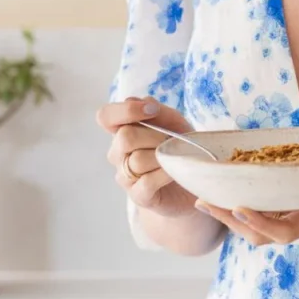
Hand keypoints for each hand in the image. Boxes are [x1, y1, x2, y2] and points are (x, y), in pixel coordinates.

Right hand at [95, 96, 201, 219]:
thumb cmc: (179, 149)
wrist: (192, 182)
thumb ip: (160, 112)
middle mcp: (118, 153)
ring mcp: (126, 176)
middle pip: (124, 137)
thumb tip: (144, 102)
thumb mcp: (175, 124)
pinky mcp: (139, 196)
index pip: (105, 116)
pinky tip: (174, 172)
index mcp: (122, 131)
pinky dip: (164, 174)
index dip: (125, 110)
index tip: (152, 110)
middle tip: (171, 140)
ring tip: (175, 157)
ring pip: (137, 160)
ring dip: (162, 156)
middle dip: (154, 136)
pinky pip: (147, 182)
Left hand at [198, 174, 298, 247]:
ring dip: (236, 219)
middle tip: (202, 201)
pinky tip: (240, 196)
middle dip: (232, 221)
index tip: (237, 207)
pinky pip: (275, 222)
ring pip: (265, 231)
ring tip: (209, 200)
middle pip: (263, 235)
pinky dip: (253, 213)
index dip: (259, 222)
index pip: (284, 230)